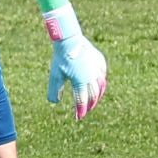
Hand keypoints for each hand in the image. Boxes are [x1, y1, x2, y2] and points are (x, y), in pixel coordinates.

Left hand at [42, 5, 106, 119]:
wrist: (70, 40)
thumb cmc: (61, 58)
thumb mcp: (55, 75)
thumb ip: (55, 90)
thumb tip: (55, 102)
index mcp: (81, 81)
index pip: (82, 100)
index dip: (80, 110)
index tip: (78, 117)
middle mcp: (92, 76)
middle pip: (93, 95)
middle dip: (90, 105)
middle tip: (86, 111)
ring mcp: (98, 68)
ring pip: (101, 86)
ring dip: (97, 95)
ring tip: (93, 101)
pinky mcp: (100, 61)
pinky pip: (103, 75)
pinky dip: (101, 82)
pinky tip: (98, 85)